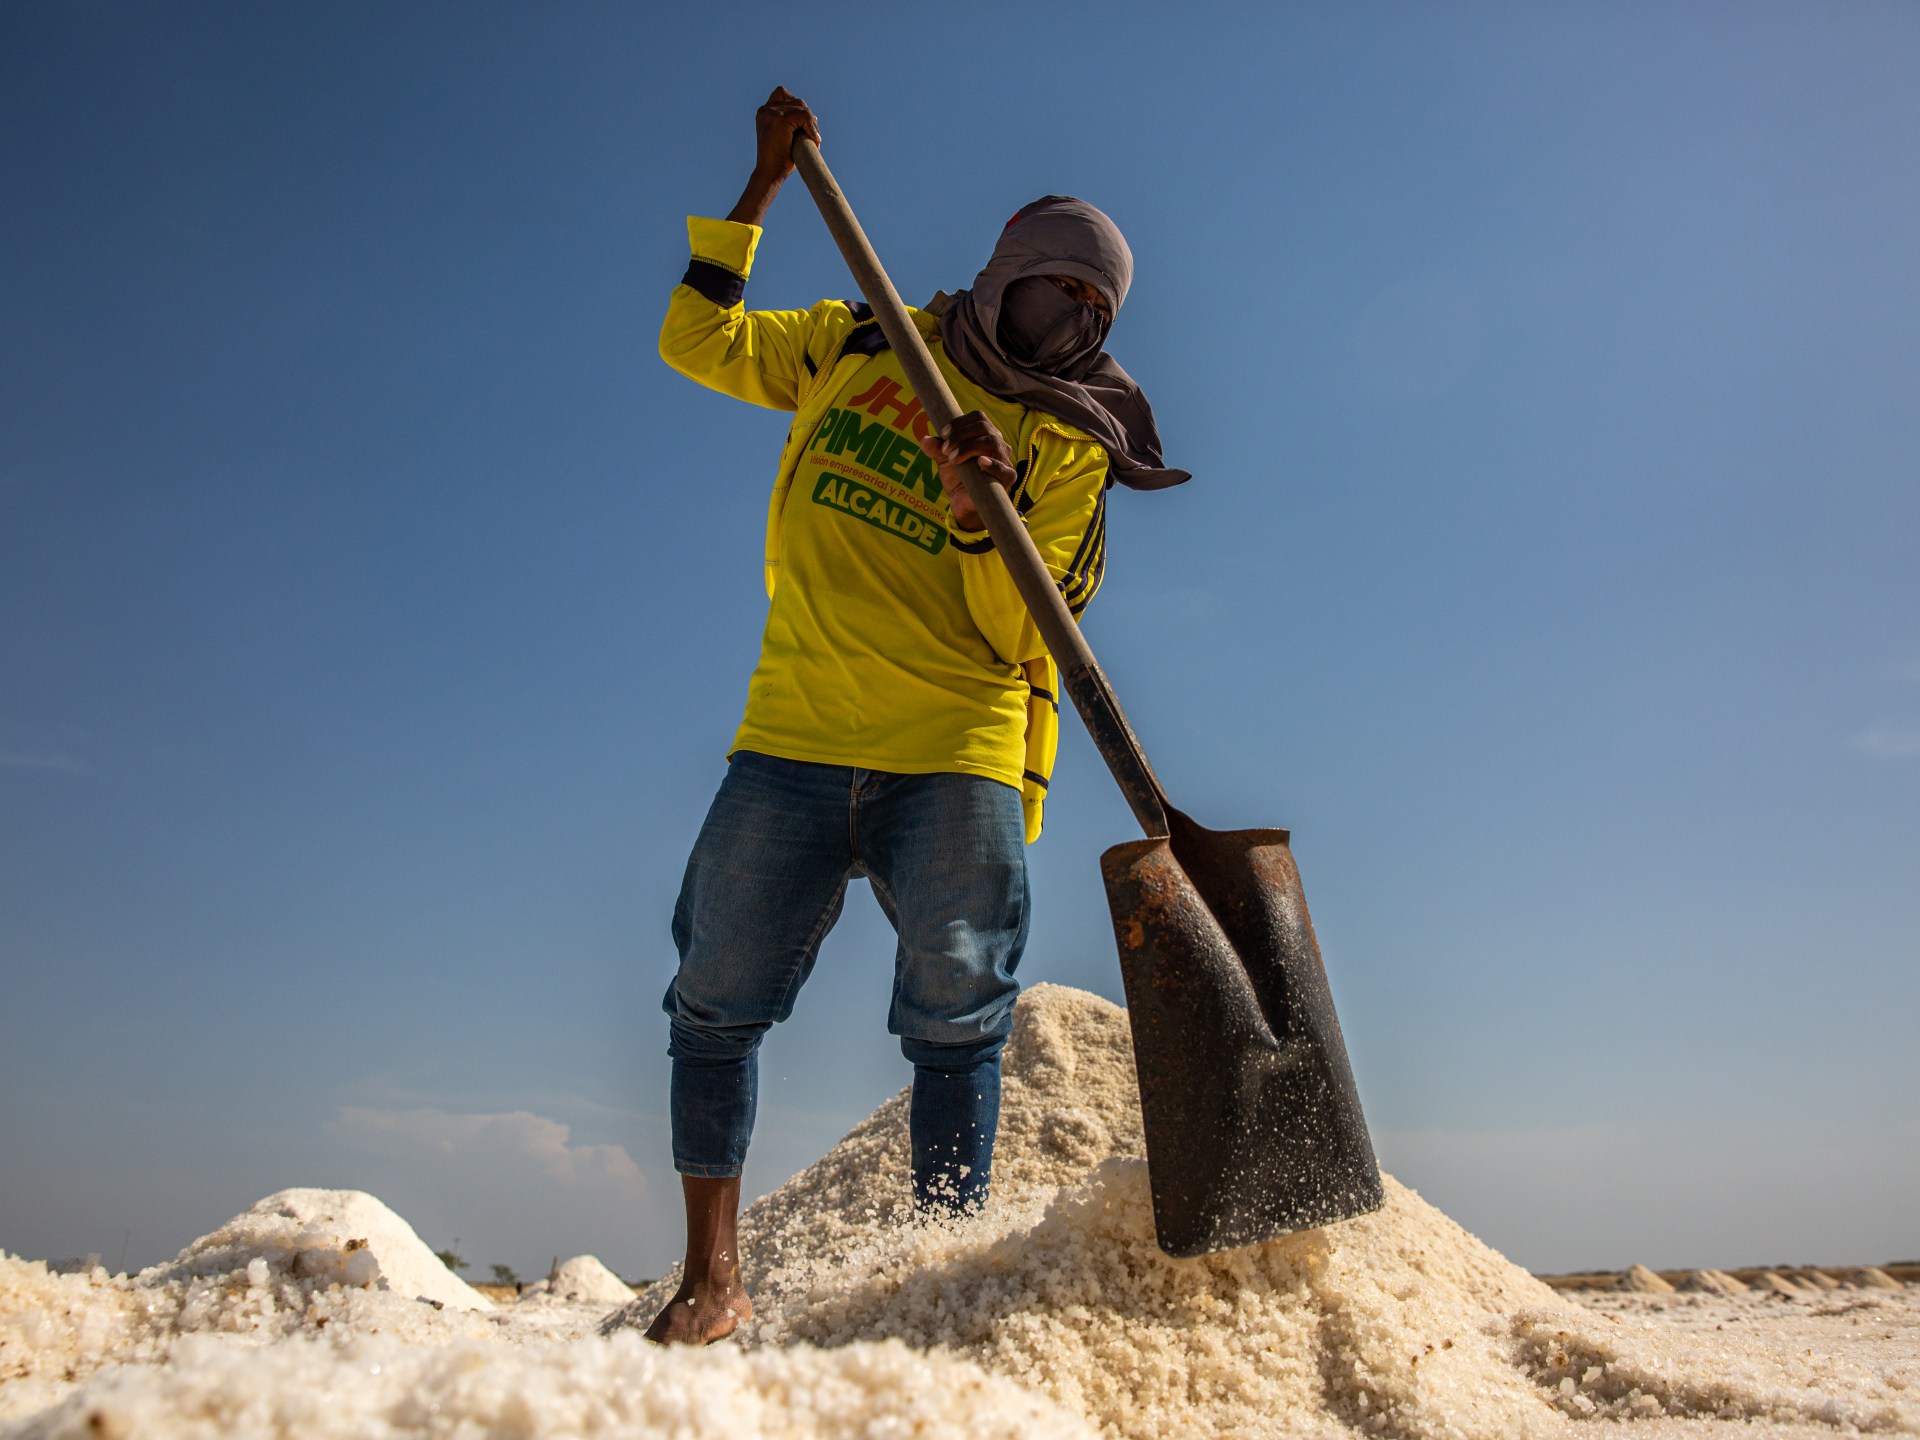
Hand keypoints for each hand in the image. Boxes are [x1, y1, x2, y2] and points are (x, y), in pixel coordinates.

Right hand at [726, 87, 820, 226]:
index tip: (803, 126)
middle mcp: (765, 110)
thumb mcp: (786, 137)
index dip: (797, 107)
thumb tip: (813, 116)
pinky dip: (812, 128)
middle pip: (796, 101)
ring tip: (814, 140)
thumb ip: (793, 123)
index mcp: (764, 112)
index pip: (783, 94)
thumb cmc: (779, 159)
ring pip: (802, 108)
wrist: (770, 173)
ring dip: (812, 124)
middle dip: (808, 117)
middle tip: (812, 135)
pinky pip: (804, 116)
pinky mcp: (780, 120)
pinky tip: (814, 140)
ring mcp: (771, 113)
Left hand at [920, 412, 1015, 531]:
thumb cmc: (958, 477)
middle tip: (945, 449)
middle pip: (984, 427)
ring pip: (992, 443)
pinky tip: (980, 462)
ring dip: (969, 447)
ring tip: (953, 459)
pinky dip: (993, 464)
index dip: (960, 422)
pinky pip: (1004, 469)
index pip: (978, 417)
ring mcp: (1004, 459)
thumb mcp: (944, 461)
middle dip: (961, 435)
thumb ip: (936, 449)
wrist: (964, 503)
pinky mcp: (1008, 478)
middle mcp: (997, 443)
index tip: (943, 434)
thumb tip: (925, 440)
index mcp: (985, 434)